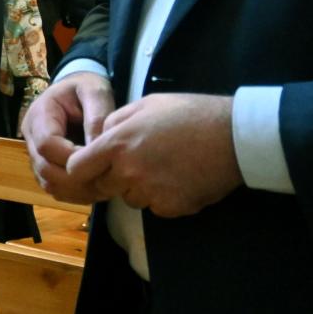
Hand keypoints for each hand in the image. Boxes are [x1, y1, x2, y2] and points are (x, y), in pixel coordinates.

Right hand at [20, 70, 116, 204]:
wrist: (76, 88)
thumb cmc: (85, 88)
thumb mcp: (95, 92)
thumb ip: (97, 117)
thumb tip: (100, 150)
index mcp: (40, 115)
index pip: (48, 145)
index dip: (72, 157)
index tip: (100, 159)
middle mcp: (31, 136)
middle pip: (44, 169)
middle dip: (75, 178)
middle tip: (107, 179)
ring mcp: (34, 152)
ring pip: (47, 182)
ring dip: (74, 189)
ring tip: (103, 186)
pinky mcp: (43, 164)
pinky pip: (53, 186)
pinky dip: (72, 192)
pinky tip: (94, 188)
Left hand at [68, 93, 241, 217]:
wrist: (234, 137)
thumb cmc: (189, 114)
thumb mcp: (145, 105)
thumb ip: (114, 121)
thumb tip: (99, 136)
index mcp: (117, 144)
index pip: (77, 169)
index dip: (82, 168)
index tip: (91, 165)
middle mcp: (128, 172)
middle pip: (102, 187)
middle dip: (111, 177)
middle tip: (136, 162)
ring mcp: (150, 193)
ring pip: (129, 198)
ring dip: (138, 188)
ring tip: (163, 167)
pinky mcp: (171, 208)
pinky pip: (154, 207)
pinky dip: (162, 197)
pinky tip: (179, 179)